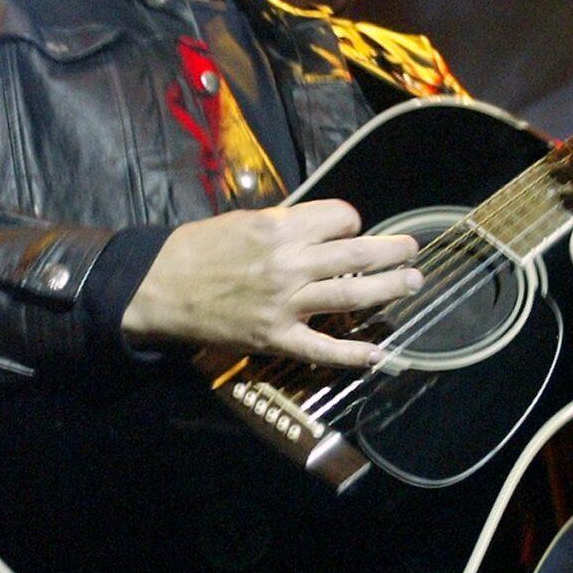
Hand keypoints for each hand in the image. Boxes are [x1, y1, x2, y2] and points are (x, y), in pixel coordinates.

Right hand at [120, 201, 421, 369]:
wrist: (159, 289)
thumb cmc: (196, 249)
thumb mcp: (242, 220)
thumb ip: (285, 224)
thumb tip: (322, 229)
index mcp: (280, 227)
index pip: (341, 218)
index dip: (350, 221)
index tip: (349, 229)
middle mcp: (290, 263)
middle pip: (358, 253)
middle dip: (392, 250)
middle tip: (413, 250)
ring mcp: (287, 303)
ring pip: (352, 295)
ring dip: (389, 288)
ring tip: (413, 283)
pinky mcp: (278, 338)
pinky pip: (324, 349)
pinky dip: (354, 354)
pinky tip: (379, 353)